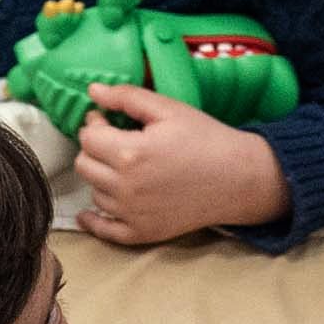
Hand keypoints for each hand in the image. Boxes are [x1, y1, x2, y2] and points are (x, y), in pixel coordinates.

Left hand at [72, 87, 291, 245]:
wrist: (238, 178)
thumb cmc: (206, 139)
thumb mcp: (169, 109)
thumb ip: (127, 97)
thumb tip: (93, 91)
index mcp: (130, 153)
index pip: (88, 137)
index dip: (95, 123)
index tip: (107, 119)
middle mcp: (126, 187)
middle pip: (84, 165)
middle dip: (94, 149)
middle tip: (113, 140)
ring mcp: (133, 213)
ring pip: (94, 192)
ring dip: (101, 177)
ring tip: (124, 166)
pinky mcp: (142, 232)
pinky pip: (104, 230)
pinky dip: (93, 221)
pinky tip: (89, 213)